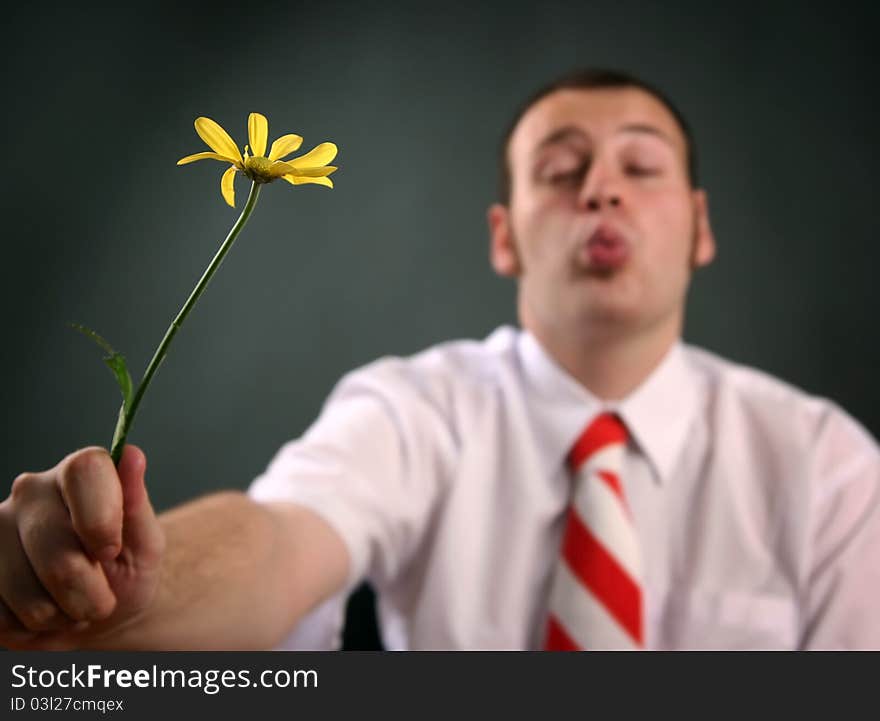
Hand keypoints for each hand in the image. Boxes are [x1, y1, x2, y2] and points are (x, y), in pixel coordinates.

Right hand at [0, 445, 164, 648]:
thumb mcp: (145, 543)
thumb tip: (132, 455)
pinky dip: (28, 627)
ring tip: (70, 604)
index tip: (111, 551)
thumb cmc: (125, 571)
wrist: (95, 613)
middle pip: (57, 553)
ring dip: (59, 614)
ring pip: (25, 591)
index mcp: (77, 474)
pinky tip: (41, 609)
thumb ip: (136, 504)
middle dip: (88, 593)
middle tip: (100, 598)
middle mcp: (30, 491)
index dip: (102, 521)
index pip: (85, 470)